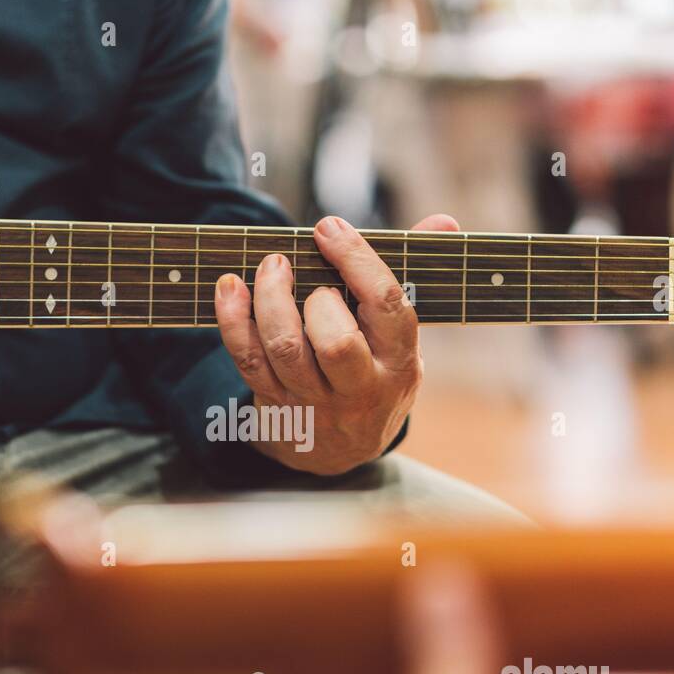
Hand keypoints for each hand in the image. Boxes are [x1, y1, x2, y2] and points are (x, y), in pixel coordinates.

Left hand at [214, 214, 457, 474]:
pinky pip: (247, 360)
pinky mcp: (275, 404)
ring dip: (270, 299)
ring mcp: (314, 400)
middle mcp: (359, 387)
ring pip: (286, 350)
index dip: (358, 260)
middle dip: (317, 298)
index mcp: (399, 362)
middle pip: (336, 343)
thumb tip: (443, 220)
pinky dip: (232, 319)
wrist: (340, 453)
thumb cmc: (374, 373)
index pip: (387, 307)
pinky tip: (230, 287)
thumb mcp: (400, 337)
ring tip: (271, 266)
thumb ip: (410, 275)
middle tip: (304, 272)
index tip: (329, 227)